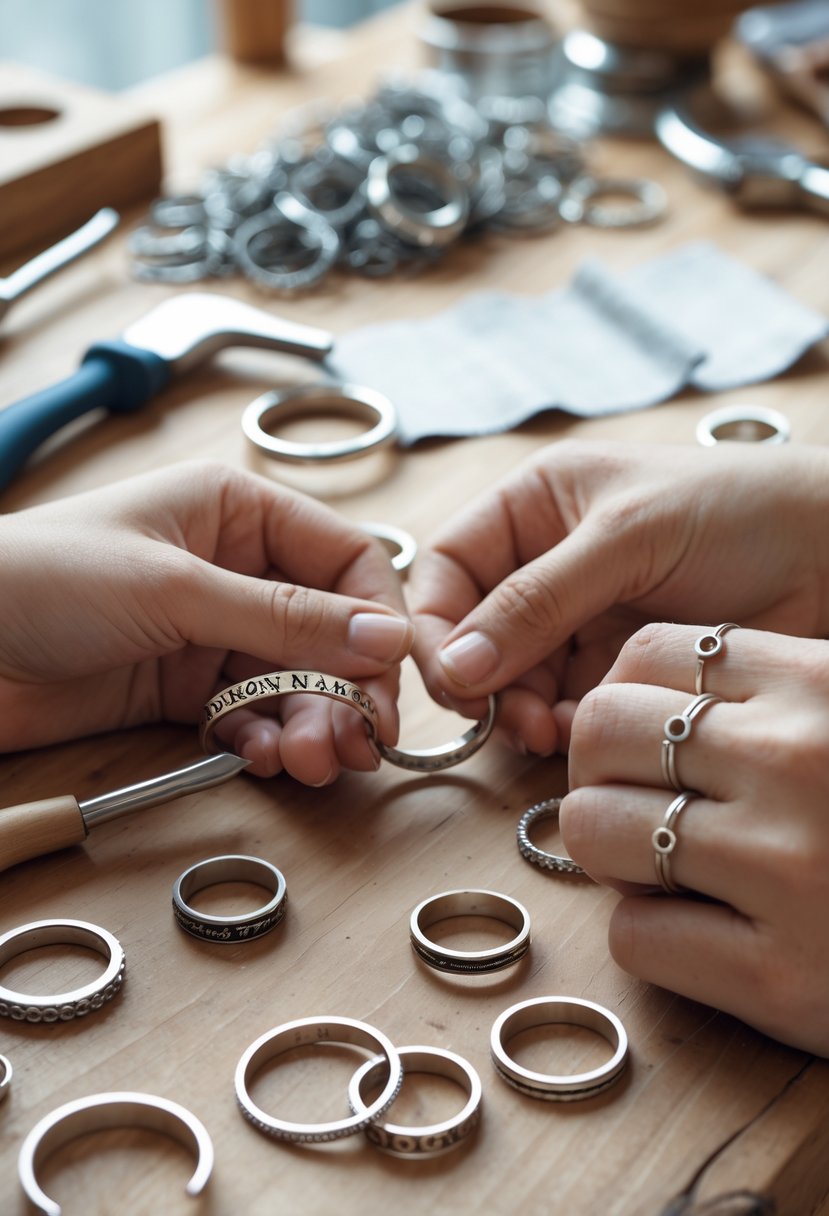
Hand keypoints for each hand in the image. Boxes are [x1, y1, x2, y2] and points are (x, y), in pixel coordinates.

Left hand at [0, 461, 412, 783]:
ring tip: (311, 763)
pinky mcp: (181, 689)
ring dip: (310, 724)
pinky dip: (263, 742)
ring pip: (293, 682)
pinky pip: (248, 717)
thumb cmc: (39, 577)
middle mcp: (233, 570)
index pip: (344, 560)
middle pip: (328, 632)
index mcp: (237, 513)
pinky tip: (263, 760)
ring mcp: (208, 632)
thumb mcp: (174, 588)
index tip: (388, 679)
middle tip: (356, 743)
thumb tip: (384, 635)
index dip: (376, 619)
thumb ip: (283, 618)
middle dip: (346, 689)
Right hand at [409, 440, 828, 754]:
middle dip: (482, 681)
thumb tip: (453, 667)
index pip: (449, 569)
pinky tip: (581, 733)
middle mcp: (547, 563)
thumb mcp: (625, 539)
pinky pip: (562, 704)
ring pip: (513, 678)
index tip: (452, 678)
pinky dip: (562, 725)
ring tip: (550, 731)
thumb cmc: (738, 511)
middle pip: (472, 634)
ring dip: (519, 711)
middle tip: (511, 720)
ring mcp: (580, 618)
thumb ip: (535, 601)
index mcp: (535, 506)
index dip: (436, 625)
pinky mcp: (615, 665)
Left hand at [560, 622, 828, 1055]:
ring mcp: (789, 869)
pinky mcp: (783, 979)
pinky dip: (648, 936)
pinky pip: (636, 937)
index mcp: (823, 686)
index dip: (623, 694)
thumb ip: (773, 693)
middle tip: (633, 802)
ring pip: (596, 827)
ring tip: (660, 867)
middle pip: (602, 729)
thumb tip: (638, 691)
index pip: (650, 651)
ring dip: (612, 852)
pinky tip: (699, 933)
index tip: (639, 735)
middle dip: (598, 769)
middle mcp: (800, 764)